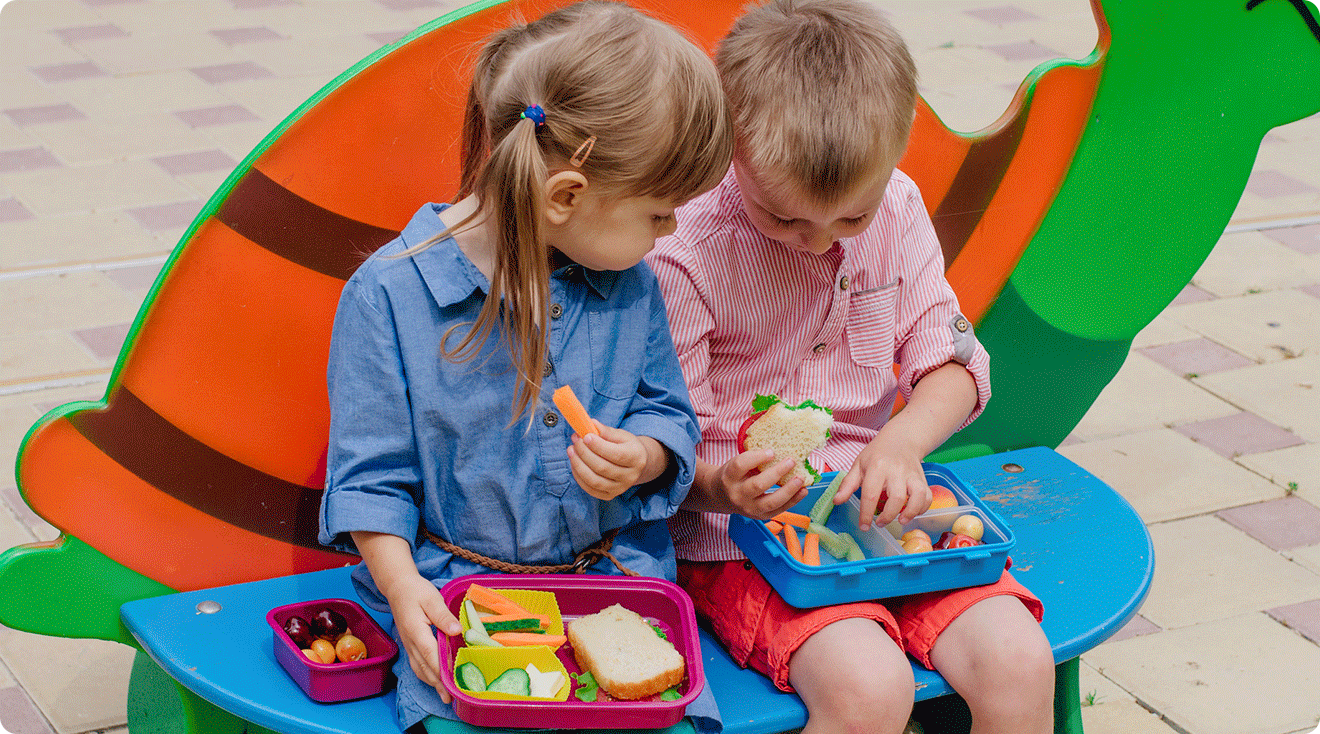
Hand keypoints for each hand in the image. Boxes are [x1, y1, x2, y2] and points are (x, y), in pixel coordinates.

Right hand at [385, 572, 461, 700]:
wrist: (398, 588)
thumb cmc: (416, 592)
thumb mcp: (432, 599)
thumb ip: (444, 616)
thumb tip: (457, 632)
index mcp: (416, 631)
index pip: (430, 655)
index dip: (441, 671)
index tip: (452, 684)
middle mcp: (411, 642)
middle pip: (425, 668)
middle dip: (438, 684)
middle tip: (450, 698)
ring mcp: (408, 645)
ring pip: (419, 669)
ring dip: (432, 683)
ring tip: (444, 695)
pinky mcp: (410, 645)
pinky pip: (417, 665)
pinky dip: (426, 676)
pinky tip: (435, 681)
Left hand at [567, 422, 662, 499]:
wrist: (637, 464)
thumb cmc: (627, 446)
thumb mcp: (622, 435)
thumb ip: (606, 431)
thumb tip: (590, 424)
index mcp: (636, 458)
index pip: (616, 454)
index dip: (598, 446)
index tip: (585, 436)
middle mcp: (630, 476)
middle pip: (602, 467)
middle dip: (584, 453)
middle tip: (575, 440)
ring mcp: (620, 488)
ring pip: (594, 480)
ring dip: (578, 465)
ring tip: (571, 450)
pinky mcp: (610, 495)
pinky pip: (590, 489)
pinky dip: (578, 476)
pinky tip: (574, 463)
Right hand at [704, 450, 807, 519]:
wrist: (721, 497)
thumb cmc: (733, 476)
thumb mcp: (735, 464)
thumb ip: (753, 459)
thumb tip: (781, 450)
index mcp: (728, 477)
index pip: (740, 465)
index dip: (756, 457)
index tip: (772, 451)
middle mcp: (737, 494)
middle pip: (757, 485)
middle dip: (777, 472)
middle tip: (791, 461)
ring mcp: (748, 508)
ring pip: (770, 502)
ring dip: (789, 490)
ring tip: (801, 478)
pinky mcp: (759, 516)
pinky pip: (778, 510)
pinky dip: (793, 501)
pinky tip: (802, 491)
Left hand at [835, 434, 929, 529]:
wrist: (901, 439)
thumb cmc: (877, 454)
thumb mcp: (859, 465)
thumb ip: (848, 484)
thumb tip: (836, 501)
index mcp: (877, 467)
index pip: (871, 494)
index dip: (866, 514)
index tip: (864, 526)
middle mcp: (896, 471)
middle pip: (897, 498)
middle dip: (888, 515)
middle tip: (880, 523)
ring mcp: (912, 475)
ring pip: (918, 496)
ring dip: (910, 512)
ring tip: (901, 521)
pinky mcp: (923, 479)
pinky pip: (927, 496)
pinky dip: (923, 508)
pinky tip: (912, 513)